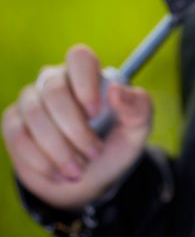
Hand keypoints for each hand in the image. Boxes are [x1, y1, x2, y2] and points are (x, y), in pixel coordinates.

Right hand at [1, 44, 152, 210]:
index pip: (79, 57)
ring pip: (35, 116)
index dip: (84, 82)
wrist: (90, 178)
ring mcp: (31, 101)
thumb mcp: (138, 128)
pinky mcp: (14, 124)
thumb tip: (116, 91)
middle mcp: (55, 80)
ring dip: (59, 150)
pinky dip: (39, 160)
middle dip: (75, 130)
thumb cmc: (115, 143)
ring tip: (78, 170)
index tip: (96, 112)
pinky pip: (17, 136)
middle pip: (54, 91)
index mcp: (87, 73)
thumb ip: (137, 106)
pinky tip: (57, 172)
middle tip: (94, 154)